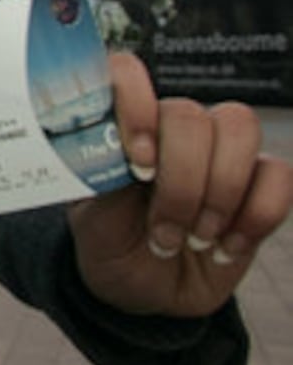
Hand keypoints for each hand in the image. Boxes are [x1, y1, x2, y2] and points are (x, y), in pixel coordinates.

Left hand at [68, 52, 292, 316]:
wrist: (145, 292)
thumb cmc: (111, 244)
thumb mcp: (91, 220)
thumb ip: (100, 178)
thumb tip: (115, 151)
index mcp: (120, 125)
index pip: (125, 72)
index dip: (135, 105)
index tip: (138, 162)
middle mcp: (169, 127)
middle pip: (190, 115)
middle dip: (181, 183)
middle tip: (162, 232)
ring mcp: (218, 150)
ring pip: (239, 128)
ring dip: (220, 194)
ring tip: (195, 238)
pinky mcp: (258, 181)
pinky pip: (278, 173)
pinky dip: (255, 217)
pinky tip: (225, 247)